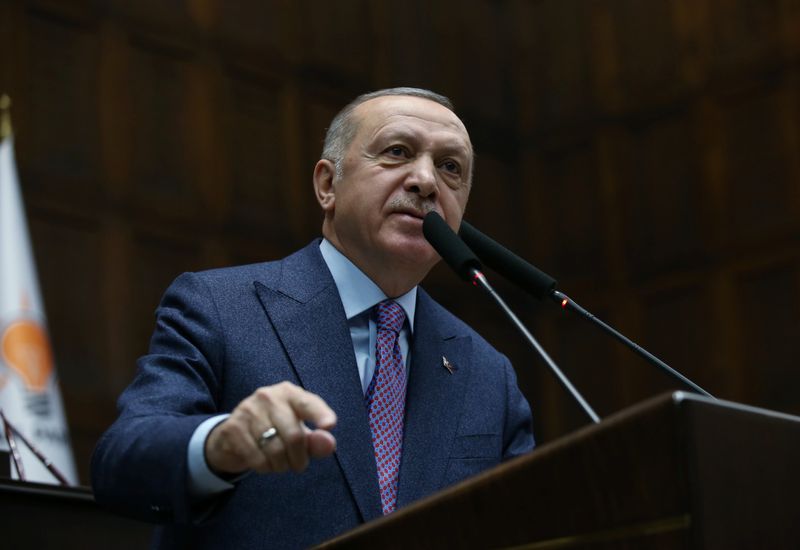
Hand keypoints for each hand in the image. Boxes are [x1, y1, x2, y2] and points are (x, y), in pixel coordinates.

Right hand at [205, 382, 336, 474]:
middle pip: (294, 436)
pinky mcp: (233, 427)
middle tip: (298, 465)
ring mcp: (248, 410)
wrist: (234, 434)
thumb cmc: (276, 430)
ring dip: (281, 465)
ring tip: (280, 464)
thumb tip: (330, 444)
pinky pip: (256, 458)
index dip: (320, 414)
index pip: (308, 403)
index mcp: (289, 393)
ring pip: (275, 450)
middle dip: (299, 458)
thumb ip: (316, 440)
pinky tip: (264, 462)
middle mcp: (268, 396)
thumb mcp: (298, 432)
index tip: (330, 425)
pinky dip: (264, 467)